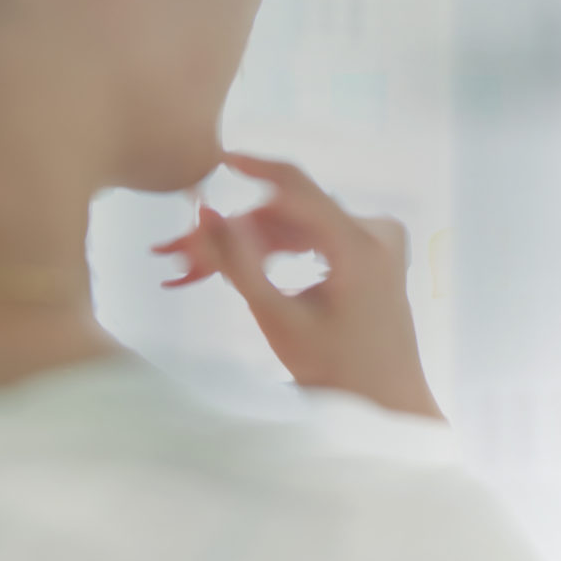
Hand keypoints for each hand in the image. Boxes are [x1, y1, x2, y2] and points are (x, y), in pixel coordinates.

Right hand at [155, 154, 439, 419]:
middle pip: (289, 216)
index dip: (252, 167)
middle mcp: (376, 231)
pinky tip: (233, 273)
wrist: (386, 403)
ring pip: (296, 229)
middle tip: (174, 260)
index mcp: (362, 243)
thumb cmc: (336, 370)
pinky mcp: (370, 254)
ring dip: (246, 247)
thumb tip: (205, 211)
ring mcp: (377, 241)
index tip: (213, 158)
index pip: (296, 186)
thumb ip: (239, 263)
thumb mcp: (277, 317)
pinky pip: (314, 241)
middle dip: (232, 235)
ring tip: (190, 274)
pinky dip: (274, 255)